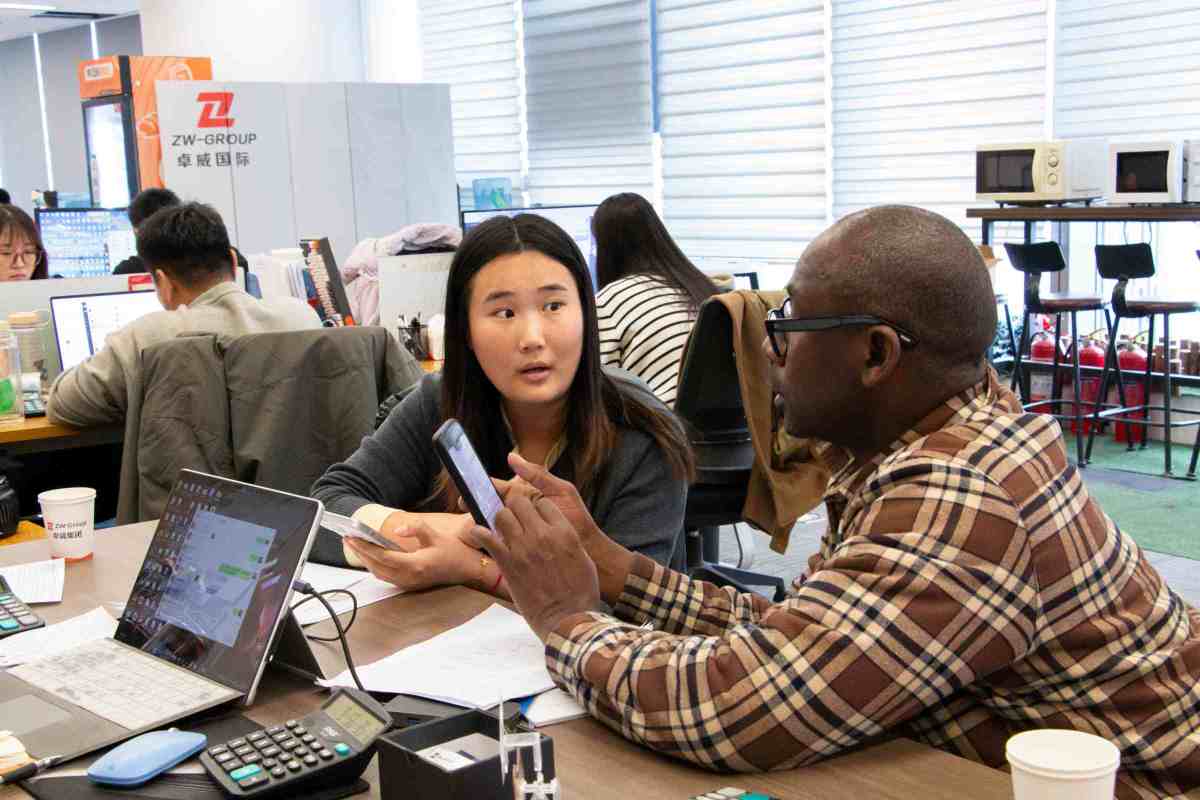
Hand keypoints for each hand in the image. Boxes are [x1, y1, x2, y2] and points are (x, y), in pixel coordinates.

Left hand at [345, 516, 482, 592]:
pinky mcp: (409, 584)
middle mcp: (410, 578)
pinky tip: (371, 555)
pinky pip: (386, 577)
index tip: (353, 537)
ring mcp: (409, 583)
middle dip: (361, 552)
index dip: (366, 547)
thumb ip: (417, 528)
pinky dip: (375, 566)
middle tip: (348, 538)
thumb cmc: (454, 552)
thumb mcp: (436, 535)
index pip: (383, 556)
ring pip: (379, 573)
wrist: (467, 570)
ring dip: (366, 560)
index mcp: (416, 565)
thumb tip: (398, 528)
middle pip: (377, 566)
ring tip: (356, 545)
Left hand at [493, 452, 634, 603]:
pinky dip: (480, 533)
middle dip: (515, 508)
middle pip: (520, 502)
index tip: (533, 516)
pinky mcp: (508, 563)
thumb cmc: (580, 591)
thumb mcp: (582, 557)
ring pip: (502, 515)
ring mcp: (523, 548)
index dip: (537, 508)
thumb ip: (567, 539)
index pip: (543, 502)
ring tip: (502, 529)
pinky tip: (479, 533)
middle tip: (515, 518)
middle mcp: (542, 535)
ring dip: (500, 519)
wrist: (568, 618)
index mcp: (564, 532)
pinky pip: (486, 538)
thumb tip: (556, 531)